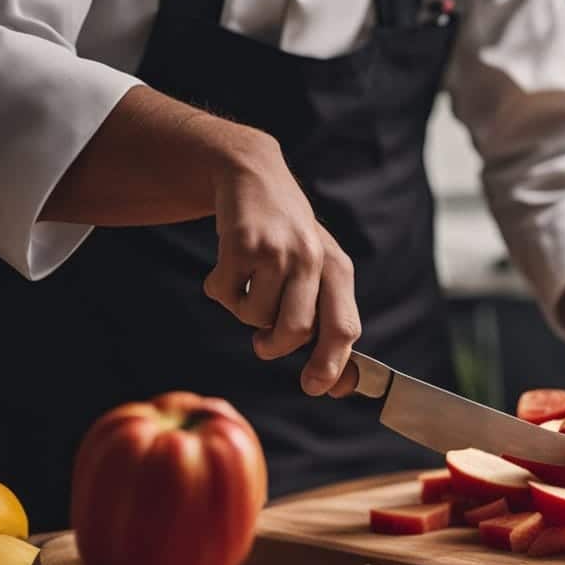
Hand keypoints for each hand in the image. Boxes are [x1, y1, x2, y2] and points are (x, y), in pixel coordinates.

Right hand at [205, 133, 361, 396]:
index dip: (333, 364)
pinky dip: (220, 290)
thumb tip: (330, 384)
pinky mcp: (241, 243)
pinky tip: (228, 267)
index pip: (344, 328)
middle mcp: (313, 259)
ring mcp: (277, 250)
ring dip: (244, 312)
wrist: (253, 176)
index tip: (316, 388)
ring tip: (249, 284)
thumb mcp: (316, 270)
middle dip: (274, 347)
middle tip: (263, 344)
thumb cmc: (287, 238)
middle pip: (297, 332)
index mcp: (338, 270)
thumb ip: (324, 319)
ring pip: (255, 317)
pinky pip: (225, 294)